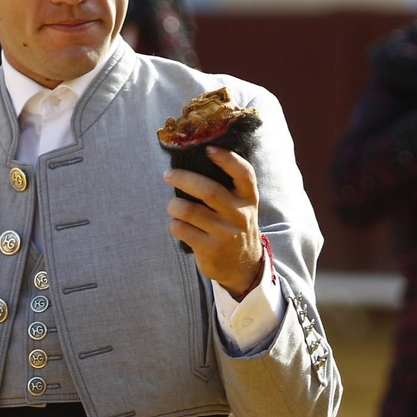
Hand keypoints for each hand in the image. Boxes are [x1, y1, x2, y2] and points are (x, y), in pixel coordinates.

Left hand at [163, 147, 263, 298]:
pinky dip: (173, 224)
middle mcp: (240, 215)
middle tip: (168, 174)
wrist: (244, 267)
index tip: (208, 149)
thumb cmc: (235, 226)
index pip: (244, 174)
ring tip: (173, 206)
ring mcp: (225, 234)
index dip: (227, 159)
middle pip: (209, 191)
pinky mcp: (210, 250)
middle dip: (183, 179)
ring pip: (189, 211)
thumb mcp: (241, 206)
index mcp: (249, 199)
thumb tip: (193, 160)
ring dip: (174, 205)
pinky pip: (181, 229)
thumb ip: (228, 187)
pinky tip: (177, 225)